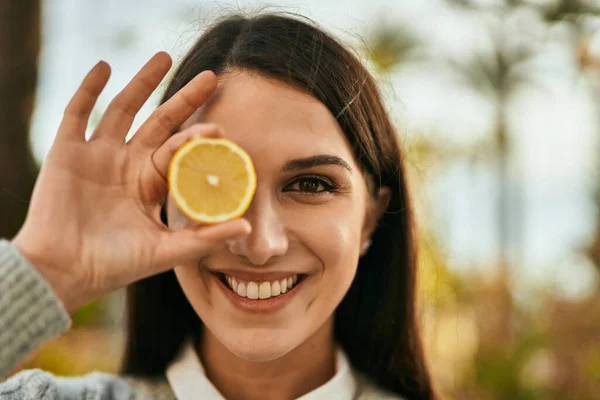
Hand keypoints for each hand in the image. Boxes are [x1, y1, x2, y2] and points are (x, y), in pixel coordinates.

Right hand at [11, 52, 250, 312]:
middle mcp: (129, 163)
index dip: (199, 139)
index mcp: (151, 183)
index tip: (221, 130)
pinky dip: (88, 89)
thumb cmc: (115, 265)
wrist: (65, 272)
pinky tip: (104, 67)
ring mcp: (98, 154)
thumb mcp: (166, 251)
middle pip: (160, 121)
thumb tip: (247, 228)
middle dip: (185, 99)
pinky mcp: (67, 151)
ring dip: (143, 82)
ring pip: (124, 108)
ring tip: (164, 56)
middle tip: (211, 77)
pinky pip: (77, 113)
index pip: (180, 151)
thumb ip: (205, 238)